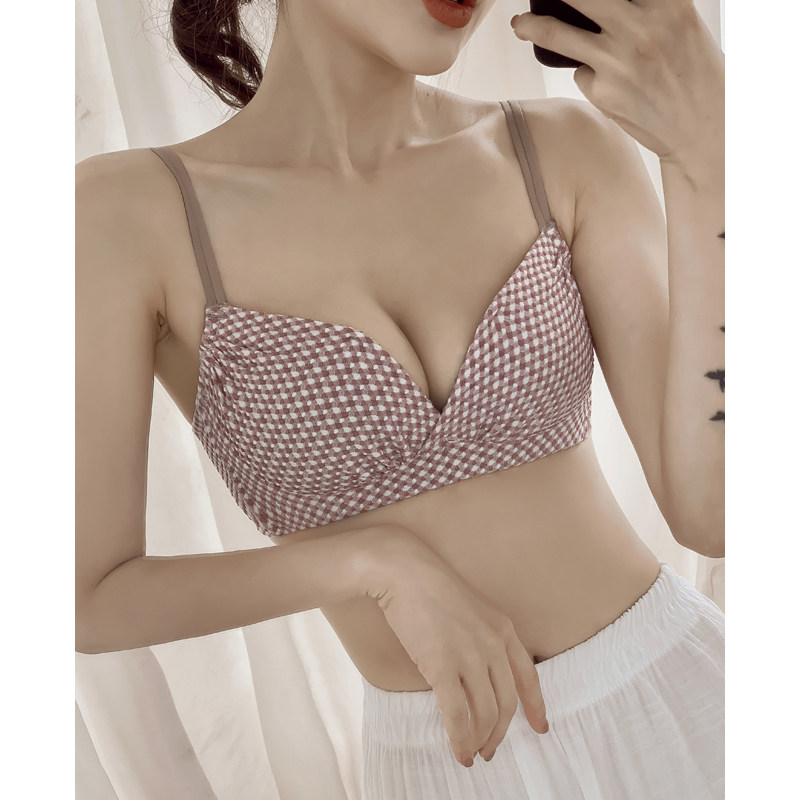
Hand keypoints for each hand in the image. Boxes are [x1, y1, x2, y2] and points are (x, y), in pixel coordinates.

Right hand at [361, 526, 548, 766]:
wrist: (403, 570)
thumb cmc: (431, 587)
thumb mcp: (472, 610)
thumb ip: (483, 640)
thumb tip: (479, 677)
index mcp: (504, 629)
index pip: (529, 677)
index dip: (536, 706)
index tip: (540, 727)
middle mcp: (493, 645)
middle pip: (507, 702)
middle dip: (499, 732)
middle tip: (490, 750)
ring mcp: (469, 656)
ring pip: (484, 714)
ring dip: (479, 740)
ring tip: (471, 754)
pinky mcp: (442, 667)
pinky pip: (457, 715)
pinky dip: (460, 739)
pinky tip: (458, 750)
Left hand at [510, 0, 723, 170]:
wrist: (702, 125)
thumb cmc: (691, 68)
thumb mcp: (679, 21)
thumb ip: (644, 6)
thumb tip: (592, 6)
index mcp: (668, 2)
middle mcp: (640, 27)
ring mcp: (618, 62)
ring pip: (559, 35)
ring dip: (532, 26)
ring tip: (519, 24)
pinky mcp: (604, 93)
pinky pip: (581, 72)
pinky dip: (588, 72)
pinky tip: (611, 82)